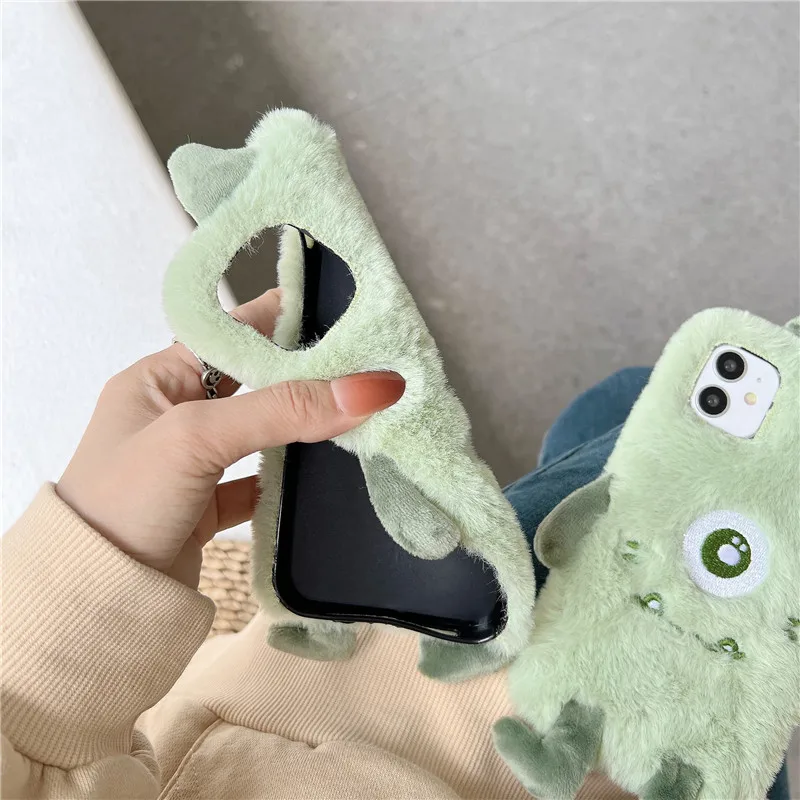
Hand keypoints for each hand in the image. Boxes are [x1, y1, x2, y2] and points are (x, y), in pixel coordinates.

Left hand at [56, 289, 404, 587]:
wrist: (93, 602)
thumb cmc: (122, 502)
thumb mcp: (197, 437)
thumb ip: (280, 409)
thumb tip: (370, 387)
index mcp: (158, 379)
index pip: (229, 333)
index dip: (281, 320)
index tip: (339, 312)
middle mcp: (175, 415)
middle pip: (253, 382)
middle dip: (303, 373)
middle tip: (364, 362)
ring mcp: (193, 463)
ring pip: (261, 432)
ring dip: (302, 424)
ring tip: (358, 409)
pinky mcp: (208, 507)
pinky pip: (260, 481)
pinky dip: (290, 478)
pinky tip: (324, 473)